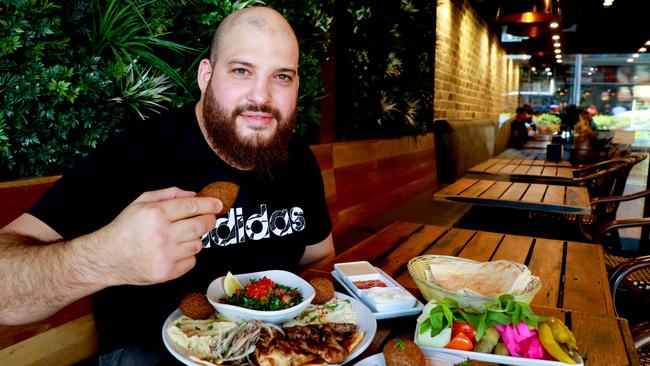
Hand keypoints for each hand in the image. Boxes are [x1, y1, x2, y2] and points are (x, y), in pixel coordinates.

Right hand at [94, 187, 220, 285]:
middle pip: (201, 225)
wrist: (108, 257)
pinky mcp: (167, 271)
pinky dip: (187, 255)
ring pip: (198, 244)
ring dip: (194, 239)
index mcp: (156, 214)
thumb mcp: (141, 202)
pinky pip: (191, 261)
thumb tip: (194, 195)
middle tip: (207, 218)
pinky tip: (174, 251)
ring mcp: (166, 255)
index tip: (218, 204)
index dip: (209, 204)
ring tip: (179, 236)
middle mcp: (162, 234)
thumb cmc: (125, 229)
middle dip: (208, 220)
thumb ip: (169, 194)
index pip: (193, 206)